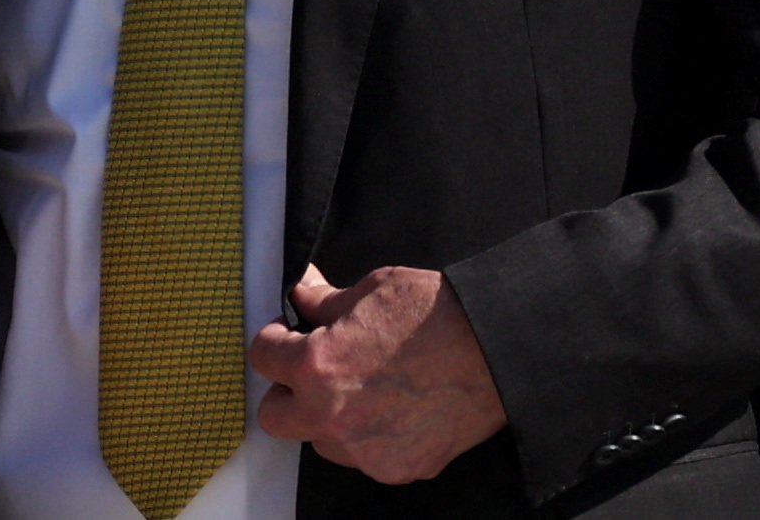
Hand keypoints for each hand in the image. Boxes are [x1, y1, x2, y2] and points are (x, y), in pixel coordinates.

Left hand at [250, 264, 506, 484]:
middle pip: (275, 417)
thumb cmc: (437, 315)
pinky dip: (367, 438)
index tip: (288, 334)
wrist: (498, 350)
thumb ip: (324, 302)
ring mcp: (365, 451)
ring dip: (326, 419)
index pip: (261, 357)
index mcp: (316, 367)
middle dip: (287, 390)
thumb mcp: (370, 290)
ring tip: (359, 390)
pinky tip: (391, 409)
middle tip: (311, 369)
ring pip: (319, 441)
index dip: (274, 339)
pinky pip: (363, 458)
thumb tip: (301, 296)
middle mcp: (332, 417)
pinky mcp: (399, 469)